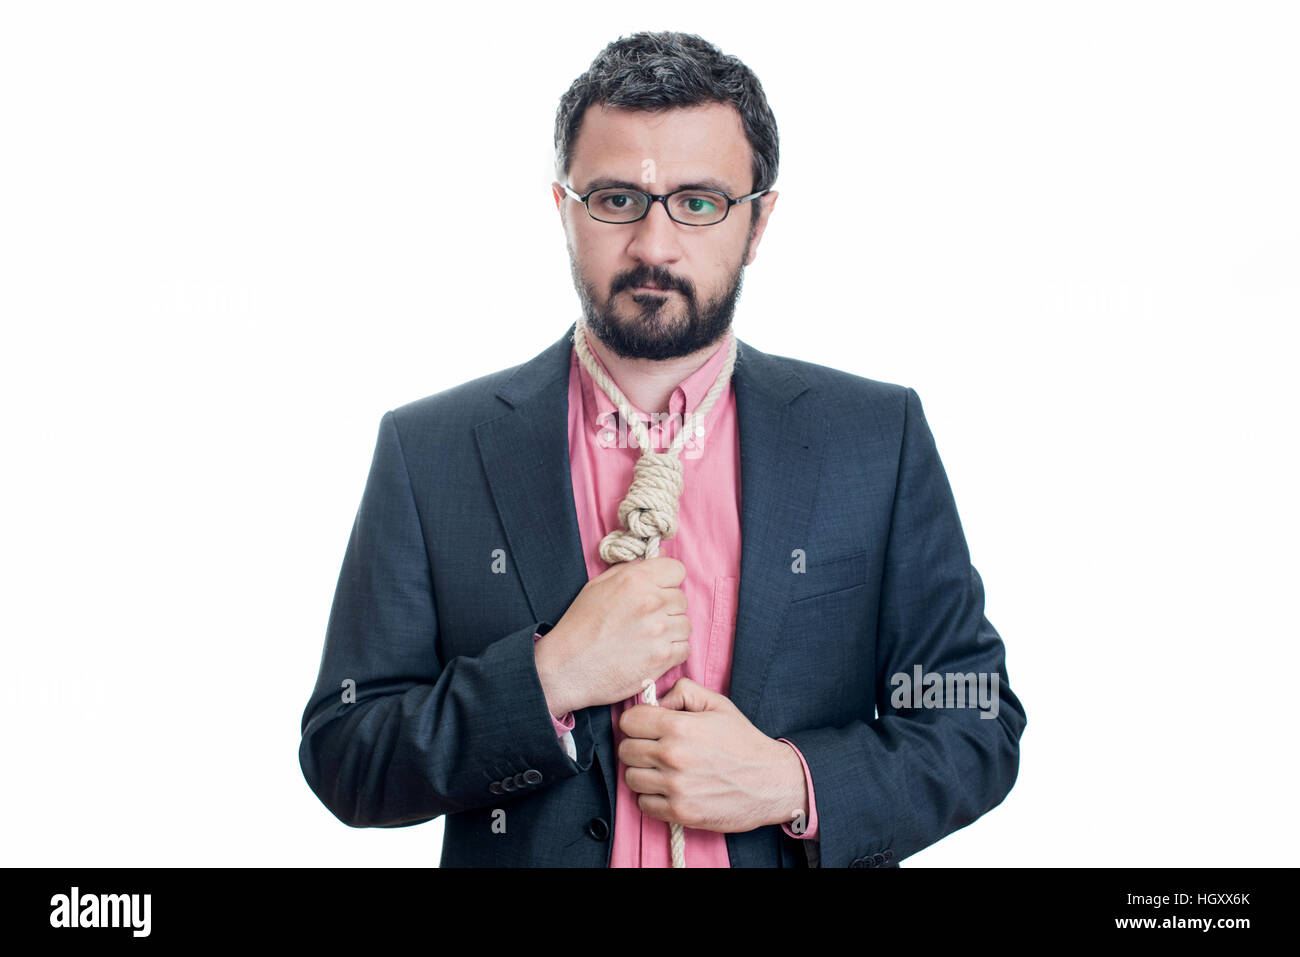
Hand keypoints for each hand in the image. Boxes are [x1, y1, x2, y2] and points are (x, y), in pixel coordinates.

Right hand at [534, 557, 690, 713]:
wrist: (567, 668)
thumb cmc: (579, 627)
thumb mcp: (598, 586)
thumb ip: (631, 568)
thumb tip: (660, 555)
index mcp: (636, 580)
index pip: (677, 569)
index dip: (667, 580)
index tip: (657, 590)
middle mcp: (652, 602)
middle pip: (681, 599)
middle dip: (668, 607)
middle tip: (645, 620)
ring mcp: (659, 631)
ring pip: (685, 624)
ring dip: (671, 631)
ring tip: (647, 638)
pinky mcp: (662, 658)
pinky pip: (685, 649)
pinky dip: (672, 652)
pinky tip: (651, 653)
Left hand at [617, 677, 807, 833]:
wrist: (771, 782)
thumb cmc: (743, 742)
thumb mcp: (718, 704)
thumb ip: (683, 691)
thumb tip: (656, 702)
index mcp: (679, 727)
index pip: (629, 721)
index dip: (636, 722)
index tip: (647, 727)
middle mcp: (672, 757)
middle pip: (625, 750)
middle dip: (637, 746)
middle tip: (654, 748)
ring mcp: (675, 787)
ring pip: (630, 778)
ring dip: (642, 773)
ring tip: (661, 769)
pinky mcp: (680, 813)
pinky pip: (643, 804)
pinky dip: (652, 797)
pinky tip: (669, 789)